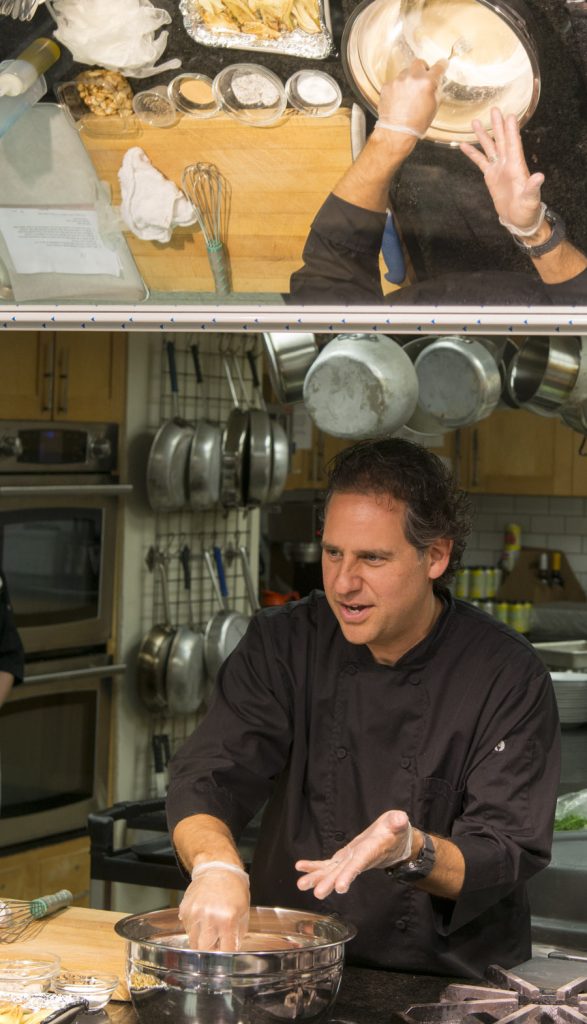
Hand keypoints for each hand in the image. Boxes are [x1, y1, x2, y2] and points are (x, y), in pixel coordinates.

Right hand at [178, 867, 249, 950]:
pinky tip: (202, 918)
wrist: (218, 869)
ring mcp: (195, 913)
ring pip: (193, 942)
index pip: (224, 951)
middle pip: (204, 950)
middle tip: (215, 946)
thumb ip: (237, 935)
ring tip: (209, 929)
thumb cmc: (234, 889)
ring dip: (201, 941)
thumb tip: (231, 952)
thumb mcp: (243, 913)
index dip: (225, 957)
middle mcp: (209, 917)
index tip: (225, 959)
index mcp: (227, 919)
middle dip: (210, 952)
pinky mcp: (185, 910)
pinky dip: (194, 929)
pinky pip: (187, 929)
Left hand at [295, 810, 412, 898]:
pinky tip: (300, 867)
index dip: (349, 875)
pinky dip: (314, 866)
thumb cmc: (395, 832)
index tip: (340, 888)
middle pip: (342, 873)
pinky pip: (328, 864)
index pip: (359, 865)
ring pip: (331, 871)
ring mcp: (349, 860)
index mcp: (370, 852)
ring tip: (301, 884)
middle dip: (329, 883)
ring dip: (317, 878)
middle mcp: (358, 860)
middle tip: (317, 893)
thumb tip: (400, 820)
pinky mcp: (344, 857)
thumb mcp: (398, 823)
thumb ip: (398, 822)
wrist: (393, 841)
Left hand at [377, 59, 447, 138]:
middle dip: (422, 70)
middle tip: (422, 80)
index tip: (442, 64)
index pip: (439, 66)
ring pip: (406, 72)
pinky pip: (395, 82)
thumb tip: (435, 83)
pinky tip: (399, 99)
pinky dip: (397, 88)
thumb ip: (435, 90)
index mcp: (427, 82)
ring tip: (408, 95)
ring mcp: (398, 80)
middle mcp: (412, 77)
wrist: (397, 133)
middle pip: (419, 63)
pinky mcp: (387, 86)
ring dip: (409, 80)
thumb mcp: (434, 107)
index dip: (442, 65)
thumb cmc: (416, 124)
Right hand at [460, 107, 544, 231]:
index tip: (509, 116)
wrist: (518, 218)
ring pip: (490, 147)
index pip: (514, 145)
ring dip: (483, 135)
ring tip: (474, 122)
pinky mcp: (490, 176)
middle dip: (498, 125)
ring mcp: (498, 168)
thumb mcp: (531, 199)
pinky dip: (472, 153)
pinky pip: (480, 161)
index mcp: (517, 167)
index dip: (511, 130)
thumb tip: (539, 176)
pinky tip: (463, 144)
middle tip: (494, 110)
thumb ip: (533, 187)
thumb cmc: (527, 209)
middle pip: (502, 140)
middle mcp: (508, 164)